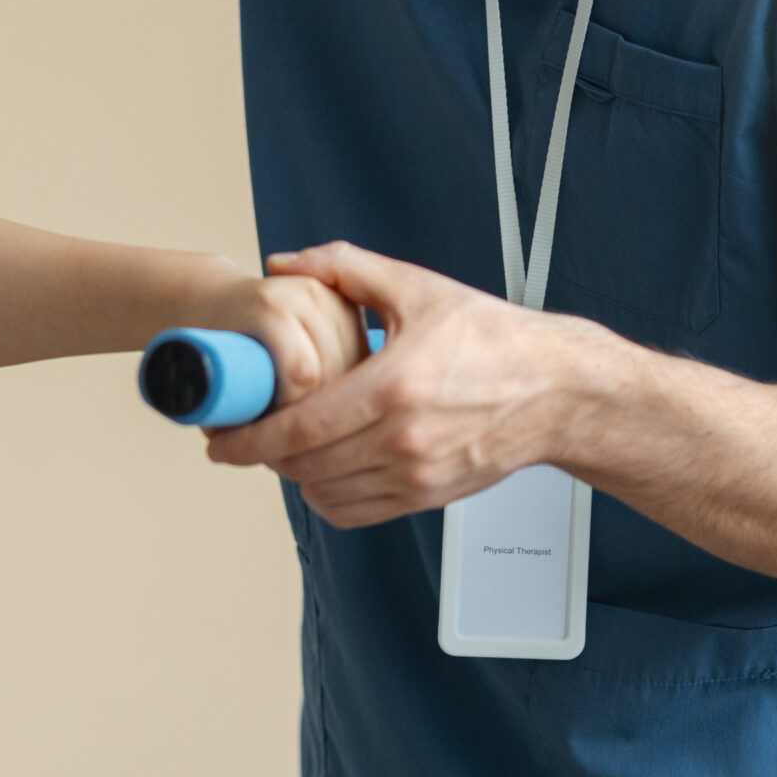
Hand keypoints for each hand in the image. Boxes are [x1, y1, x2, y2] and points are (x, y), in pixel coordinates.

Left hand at [207, 242, 612, 527]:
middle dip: (259, 455)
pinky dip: (325, 497)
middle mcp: (405, 439)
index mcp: (396, 387)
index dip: (248, 437)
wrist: (559, 392)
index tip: (218, 435)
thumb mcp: (419, 288)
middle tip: (237, 436)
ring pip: (325, 492)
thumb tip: (285, 263)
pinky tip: (318, 470)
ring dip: (291, 474)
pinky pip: (356, 513)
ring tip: (278, 448)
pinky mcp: (429, 496)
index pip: (300, 428)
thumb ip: (346, 267)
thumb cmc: (495, 340)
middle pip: (304, 465)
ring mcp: (418, 474)